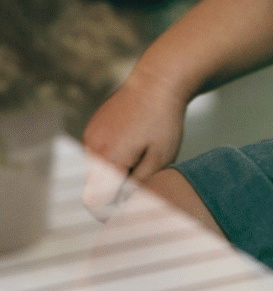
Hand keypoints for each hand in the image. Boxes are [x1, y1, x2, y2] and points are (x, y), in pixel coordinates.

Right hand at [82, 69, 187, 219]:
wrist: (159, 79)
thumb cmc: (165, 119)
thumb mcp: (161, 158)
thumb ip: (139, 185)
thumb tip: (122, 204)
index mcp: (107, 160)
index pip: (95, 203)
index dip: (110, 211)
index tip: (131, 208)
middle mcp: (91, 148)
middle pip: (94, 187)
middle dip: (115, 190)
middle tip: (144, 180)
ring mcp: (89, 135)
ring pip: (95, 170)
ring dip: (114, 172)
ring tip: (142, 156)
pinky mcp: (92, 126)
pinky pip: (97, 152)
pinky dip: (112, 156)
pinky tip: (135, 143)